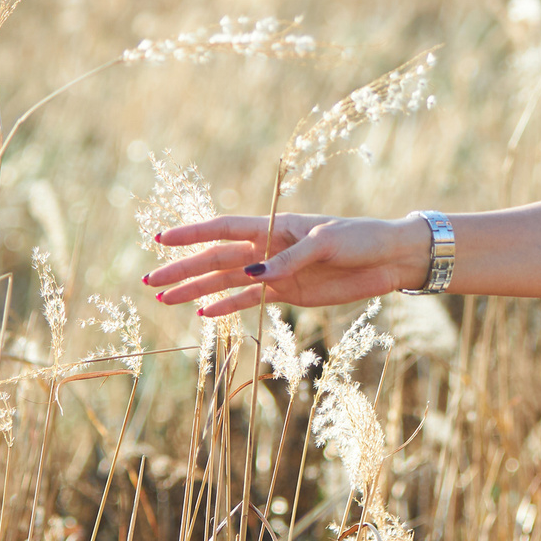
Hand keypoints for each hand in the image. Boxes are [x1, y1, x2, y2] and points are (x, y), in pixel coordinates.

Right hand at [144, 213, 429, 318]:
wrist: (390, 258)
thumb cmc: (361, 239)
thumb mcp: (328, 244)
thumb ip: (288, 260)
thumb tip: (252, 276)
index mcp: (275, 226)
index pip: (224, 228)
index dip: (192, 233)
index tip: (160, 238)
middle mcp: (269, 248)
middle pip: (217, 259)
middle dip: (182, 269)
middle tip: (150, 281)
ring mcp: (277, 271)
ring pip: (227, 281)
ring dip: (196, 290)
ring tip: (165, 299)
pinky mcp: (289, 292)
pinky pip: (250, 300)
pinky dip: (226, 306)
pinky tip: (203, 313)